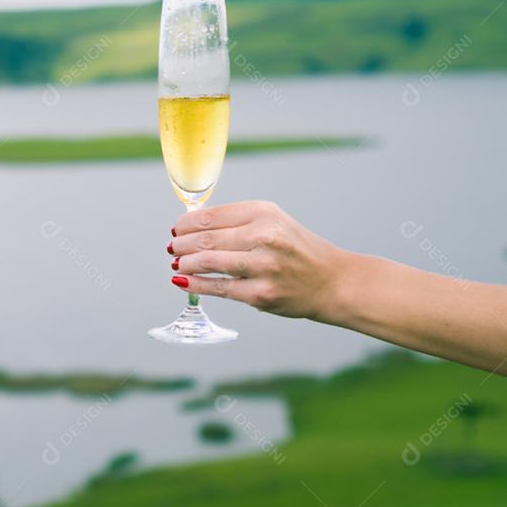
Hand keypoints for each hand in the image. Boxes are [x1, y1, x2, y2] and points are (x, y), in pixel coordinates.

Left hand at [168, 201, 352, 319]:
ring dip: (185, 263)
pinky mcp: (261, 294)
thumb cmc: (297, 250)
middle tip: (173, 247)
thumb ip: (236, 222)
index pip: (211, 216)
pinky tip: (183, 281)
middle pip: (206, 239)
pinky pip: (218, 288)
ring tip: (177, 263)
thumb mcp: (273, 222)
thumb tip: (191, 228)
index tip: (177, 228)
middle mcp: (264, 236)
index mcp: (264, 213)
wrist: (333, 281)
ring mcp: (263, 266)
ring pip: (208, 262)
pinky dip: (195, 284)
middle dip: (182, 244)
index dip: (186, 223)